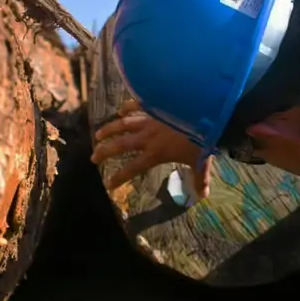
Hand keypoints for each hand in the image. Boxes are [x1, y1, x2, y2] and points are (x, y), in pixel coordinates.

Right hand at [90, 98, 212, 196]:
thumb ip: (199, 178)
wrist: (206, 113)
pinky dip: (128, 106)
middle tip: (93, 157)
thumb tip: (202, 195)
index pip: (132, 168)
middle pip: (119, 145)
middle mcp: (147, 137)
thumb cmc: (203, 140)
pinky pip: (137, 105)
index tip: (108, 184)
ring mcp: (149, 119)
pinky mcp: (155, 105)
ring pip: (123, 124)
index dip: (119, 177)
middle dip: (104, 152)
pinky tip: (121, 110)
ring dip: (109, 129)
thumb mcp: (200, 162)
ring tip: (98, 134)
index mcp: (155, 153)